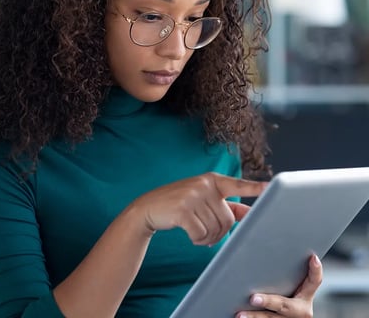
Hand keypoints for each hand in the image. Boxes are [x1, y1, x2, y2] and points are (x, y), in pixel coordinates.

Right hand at [132, 172, 266, 245]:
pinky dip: (197, 240)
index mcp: (212, 180)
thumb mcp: (202, 198)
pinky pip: (200, 234)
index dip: (255, 187)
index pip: (237, 185)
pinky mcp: (182, 209)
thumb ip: (225, 204)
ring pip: (215, 229)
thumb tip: (248, 212)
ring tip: (196, 232)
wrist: (149, 207)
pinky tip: (190, 235)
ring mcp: (192, 195)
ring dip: (207, 238)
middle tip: (206, 232)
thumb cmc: (180, 204)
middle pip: (227, 219)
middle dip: (219, 232)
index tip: (271, 186)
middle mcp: (204, 185)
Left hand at [236, 254, 322, 317]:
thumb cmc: (287, 294)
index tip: (313, 257)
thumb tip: (268, 242)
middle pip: (284, 305)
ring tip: (240, 314)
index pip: (314, 282)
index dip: (315, 270)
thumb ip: (286, 271)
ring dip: (255, 316)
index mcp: (306, 297)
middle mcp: (301, 311)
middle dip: (268, 301)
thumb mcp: (292, 284)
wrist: (289, 316)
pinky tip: (240, 316)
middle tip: (253, 298)